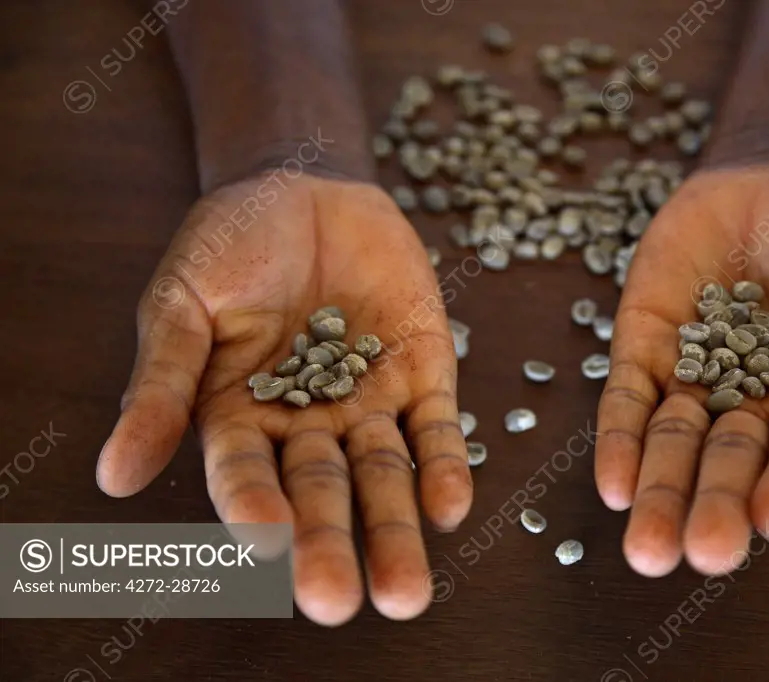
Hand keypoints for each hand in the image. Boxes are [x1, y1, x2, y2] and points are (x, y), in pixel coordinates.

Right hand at [96, 174, 471, 624]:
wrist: (305, 188)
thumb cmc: (230, 245)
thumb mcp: (182, 304)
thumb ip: (160, 384)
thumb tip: (113, 475)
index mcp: (237, 416)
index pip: (243, 473)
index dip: (253, 504)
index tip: (266, 541)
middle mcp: (305, 424)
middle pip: (318, 493)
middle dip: (327, 545)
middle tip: (336, 601)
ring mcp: (368, 401)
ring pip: (383, 476)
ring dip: (395, 530)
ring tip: (404, 591)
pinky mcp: (423, 374)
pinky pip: (436, 429)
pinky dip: (443, 467)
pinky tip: (449, 508)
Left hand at [595, 162, 768, 577]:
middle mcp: (748, 403)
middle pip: (728, 463)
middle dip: (714, 506)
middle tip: (702, 552)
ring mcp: (691, 377)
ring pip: (671, 444)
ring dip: (658, 492)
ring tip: (647, 545)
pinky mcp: (643, 347)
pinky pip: (626, 400)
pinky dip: (618, 439)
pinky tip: (613, 485)